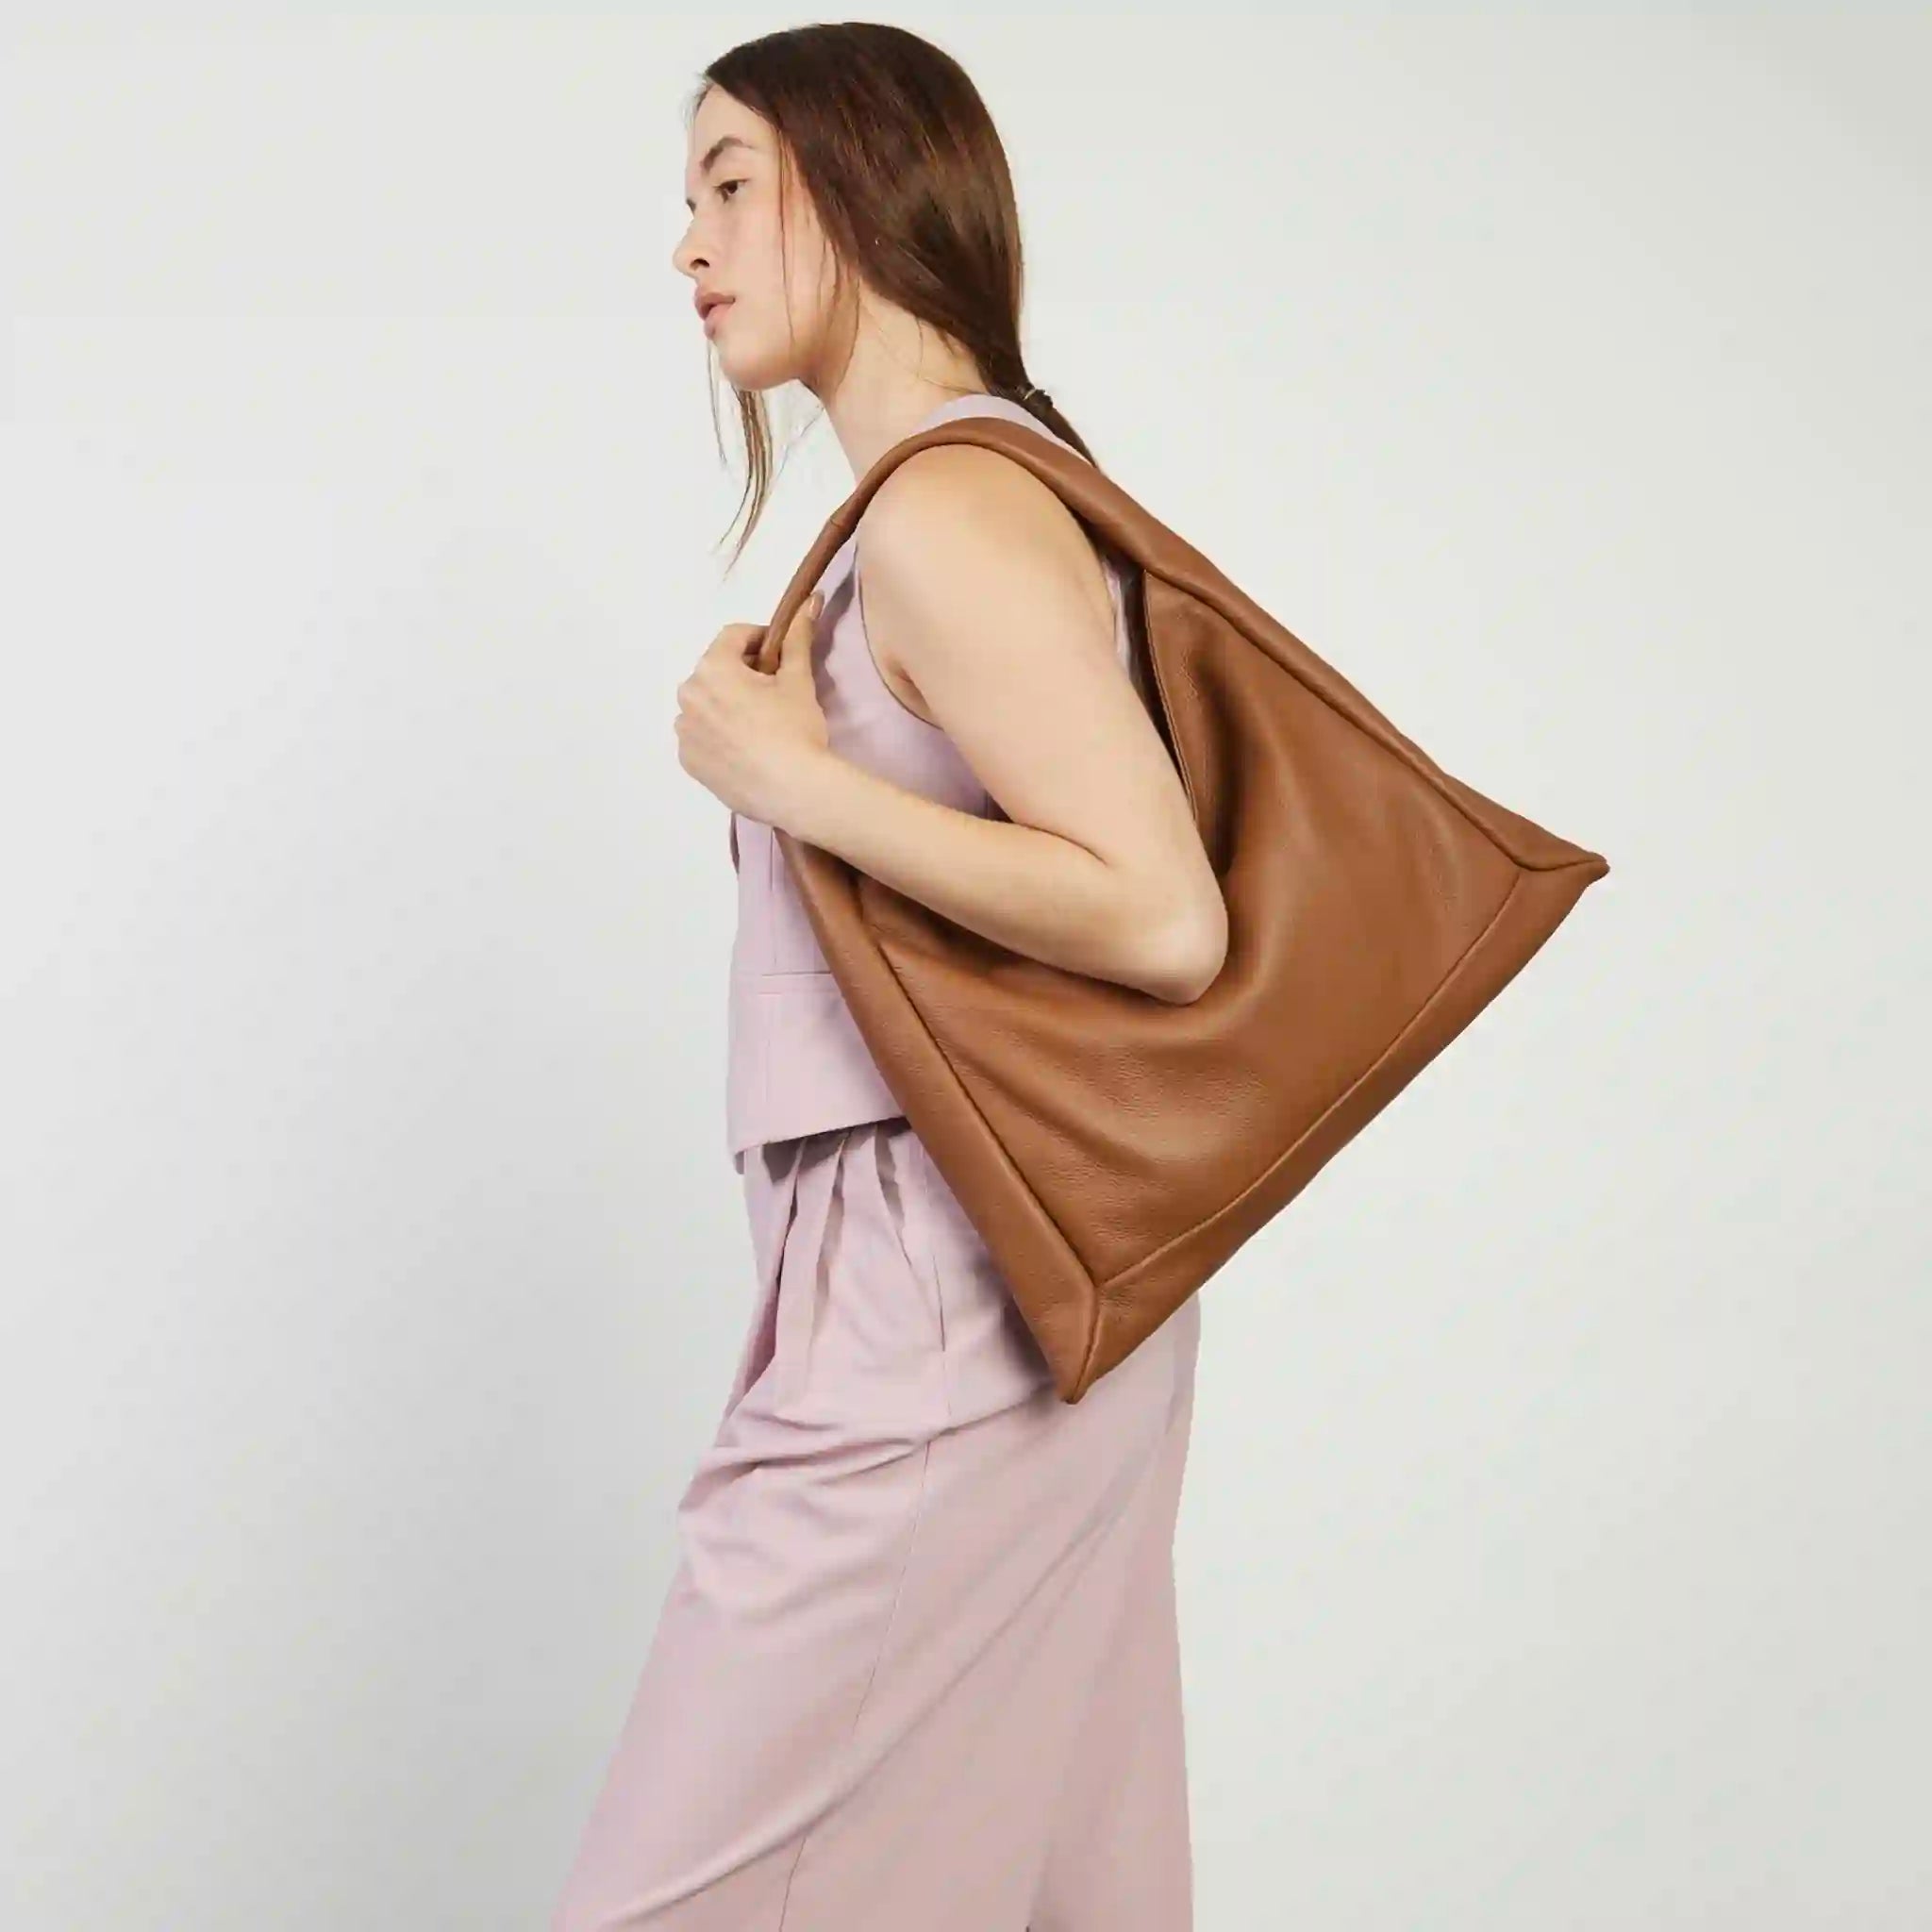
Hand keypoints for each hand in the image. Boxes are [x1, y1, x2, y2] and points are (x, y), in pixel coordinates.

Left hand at [674, 590, 828, 827]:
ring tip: (757, 725)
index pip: (733, 636)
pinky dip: (717, 735)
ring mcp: (684, 731)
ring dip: (725, 705)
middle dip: (740, 674)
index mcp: (712, 667)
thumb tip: (811, 599)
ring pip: (705, 704)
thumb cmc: (795, 728)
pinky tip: (744, 748)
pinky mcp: (688, 761)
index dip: (759, 639)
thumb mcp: (799, 679)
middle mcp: (687, 694)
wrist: (793, 790)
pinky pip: (700, 736)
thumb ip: (798, 637)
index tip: (779, 654)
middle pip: (715, 670)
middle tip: (772, 693)